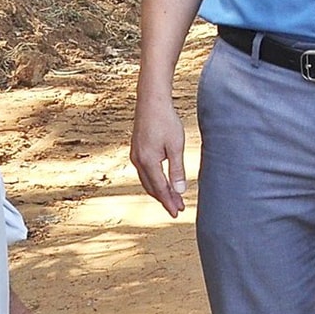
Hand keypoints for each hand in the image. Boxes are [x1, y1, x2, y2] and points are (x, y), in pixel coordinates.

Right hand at [130, 97, 188, 216]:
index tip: (177, 212)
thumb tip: (179, 190)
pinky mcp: (136, 150)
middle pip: (151, 187)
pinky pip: (144, 172)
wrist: (151, 101)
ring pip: (146, 181)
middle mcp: (138, 161)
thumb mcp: (176, 145)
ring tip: (172, 197)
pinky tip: (162, 181)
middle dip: (165, 199)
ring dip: (159, 190)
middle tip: (178, 208)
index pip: (160, 188)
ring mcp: (135, 155)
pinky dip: (153, 180)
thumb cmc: (165, 120)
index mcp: (148, 161)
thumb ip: (177, 169)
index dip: (169, 202)